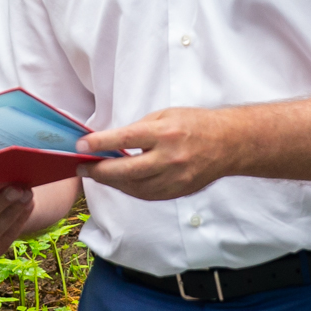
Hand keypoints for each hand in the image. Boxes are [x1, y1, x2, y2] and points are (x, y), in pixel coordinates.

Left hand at [76, 106, 230, 200]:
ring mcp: (174, 179)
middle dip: (99, 171)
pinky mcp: (177, 192)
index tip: (81, 146)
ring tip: (98, 175)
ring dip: (112, 182)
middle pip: (126, 170)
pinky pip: (146, 195)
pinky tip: (120, 182)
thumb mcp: (165, 115)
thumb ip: (139, 130)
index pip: (125, 140)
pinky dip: (129, 189)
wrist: (228, 144)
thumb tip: (112, 143)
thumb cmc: (195, 125)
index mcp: (165, 133)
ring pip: (134, 188)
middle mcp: (169, 158)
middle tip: (82, 168)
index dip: (100, 143)